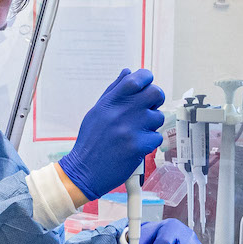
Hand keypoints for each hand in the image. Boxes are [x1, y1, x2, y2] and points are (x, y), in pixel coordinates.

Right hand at [57, 68, 165, 201]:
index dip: (146, 79)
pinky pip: (157, 137)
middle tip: (150, 108)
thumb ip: (113, 91)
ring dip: (152, 124)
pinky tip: (137, 146)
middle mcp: (120, 112)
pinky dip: (150, 142)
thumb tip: (127, 72)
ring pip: (158, 117)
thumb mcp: (96, 112)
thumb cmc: (90, 142)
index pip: (135, 79)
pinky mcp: (138, 146)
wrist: (84, 171)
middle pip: (154, 93)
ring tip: (138, 132)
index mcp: (110, 102)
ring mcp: (130, 129)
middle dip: (156, 99)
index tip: (146, 85)